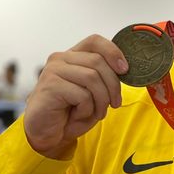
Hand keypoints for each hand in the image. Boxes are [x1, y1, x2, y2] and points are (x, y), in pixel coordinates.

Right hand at [24, 34, 127, 158]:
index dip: (113, 52)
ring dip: (102, 100)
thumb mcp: (94, 92)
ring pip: (92, 78)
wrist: (48, 132)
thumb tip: (124, 68)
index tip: (125, 70)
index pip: (95, 41)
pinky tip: (79, 115)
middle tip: (115, 104)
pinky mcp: (50, 85)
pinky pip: (82, 95)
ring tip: (98, 113)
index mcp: (73, 56)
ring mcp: (53, 70)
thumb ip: (105, 77)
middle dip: (113, 86)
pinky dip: (87, 109)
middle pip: (98, 62)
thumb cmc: (73, 112)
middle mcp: (61, 58)